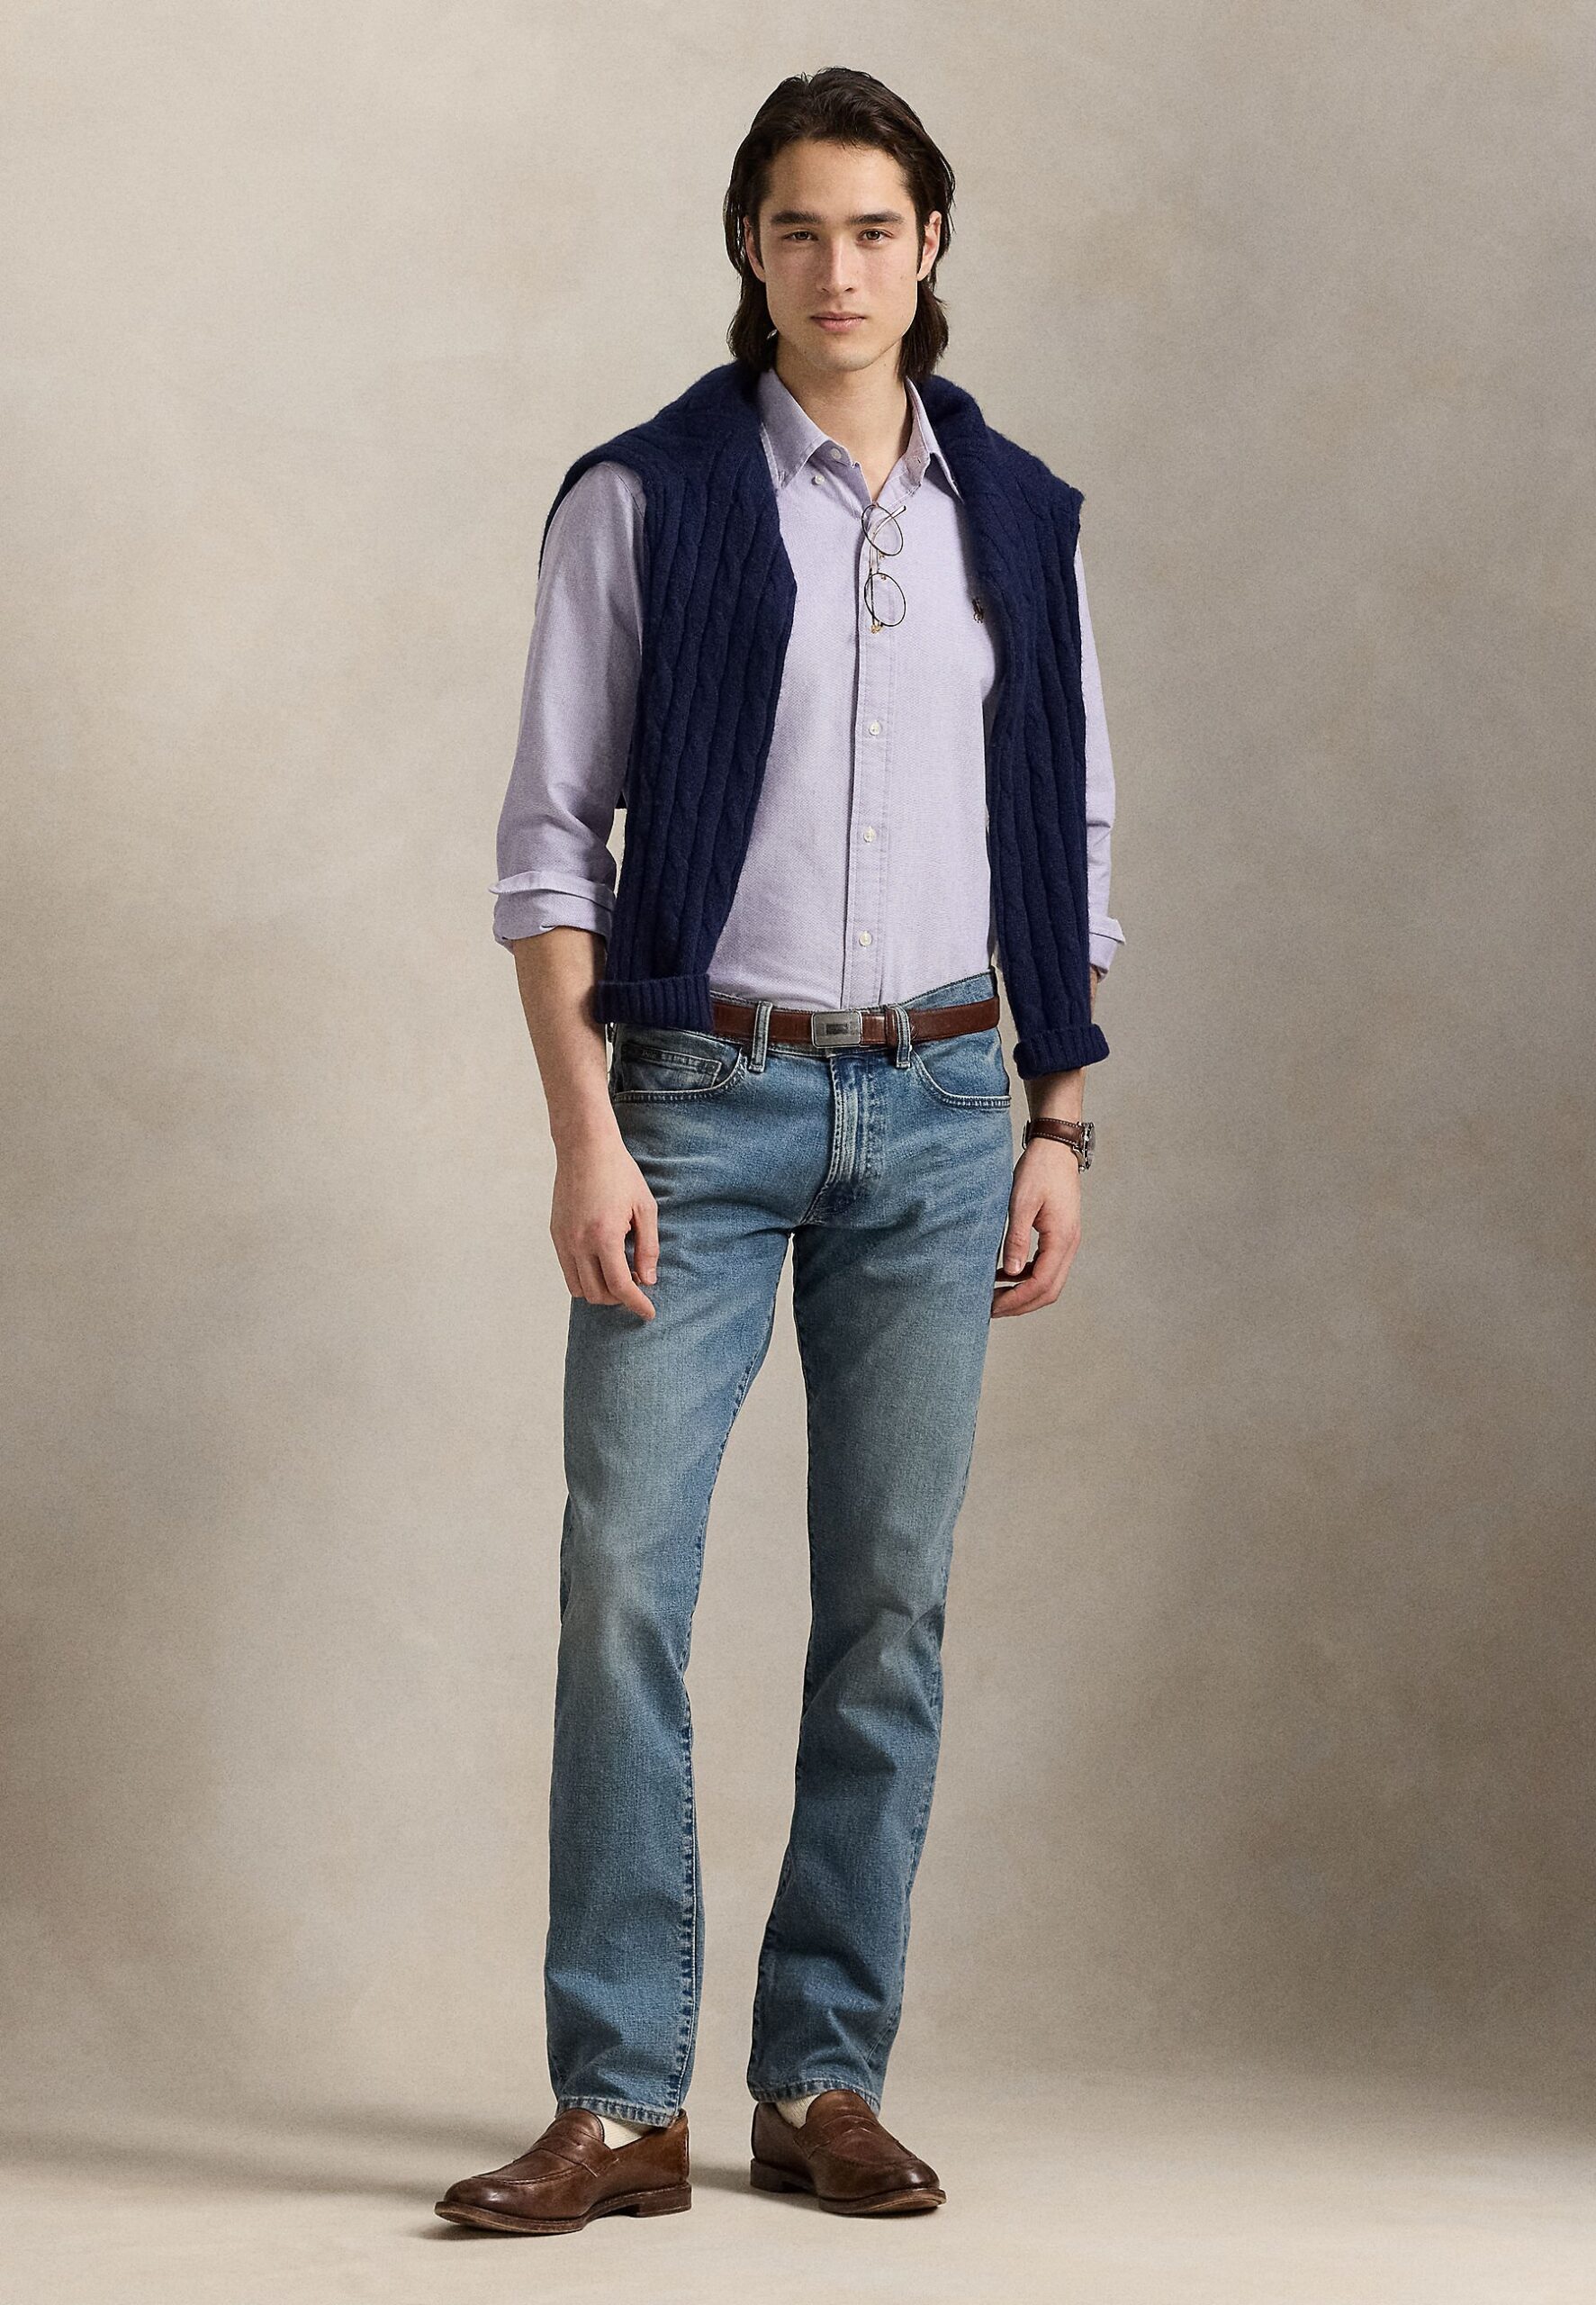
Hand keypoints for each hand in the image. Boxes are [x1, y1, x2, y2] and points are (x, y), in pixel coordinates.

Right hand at [550, 1129, 658, 1319]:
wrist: (585, 1148)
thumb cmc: (619, 1173)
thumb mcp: (644, 1208)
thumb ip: (648, 1247)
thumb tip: (648, 1279)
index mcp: (604, 1236)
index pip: (620, 1286)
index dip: (637, 1304)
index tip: (649, 1313)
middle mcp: (579, 1243)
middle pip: (598, 1294)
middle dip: (620, 1298)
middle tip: (637, 1282)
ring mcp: (563, 1240)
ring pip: (579, 1288)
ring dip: (600, 1290)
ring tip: (619, 1272)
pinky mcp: (555, 1234)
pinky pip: (567, 1271)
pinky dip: (585, 1276)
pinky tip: (602, 1261)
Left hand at [991, 1138, 1081, 1315]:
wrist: (1055, 1148)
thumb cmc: (1038, 1170)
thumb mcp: (1021, 1203)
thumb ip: (1015, 1239)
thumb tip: (1009, 1273)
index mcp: (1062, 1239)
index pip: (1041, 1284)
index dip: (1016, 1300)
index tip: (992, 1307)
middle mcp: (1069, 1245)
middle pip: (1048, 1291)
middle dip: (1020, 1304)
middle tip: (991, 1309)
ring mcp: (1067, 1241)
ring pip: (1048, 1281)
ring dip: (1023, 1292)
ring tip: (994, 1296)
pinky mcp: (1060, 1236)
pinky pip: (1045, 1267)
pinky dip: (1026, 1277)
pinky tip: (1003, 1275)